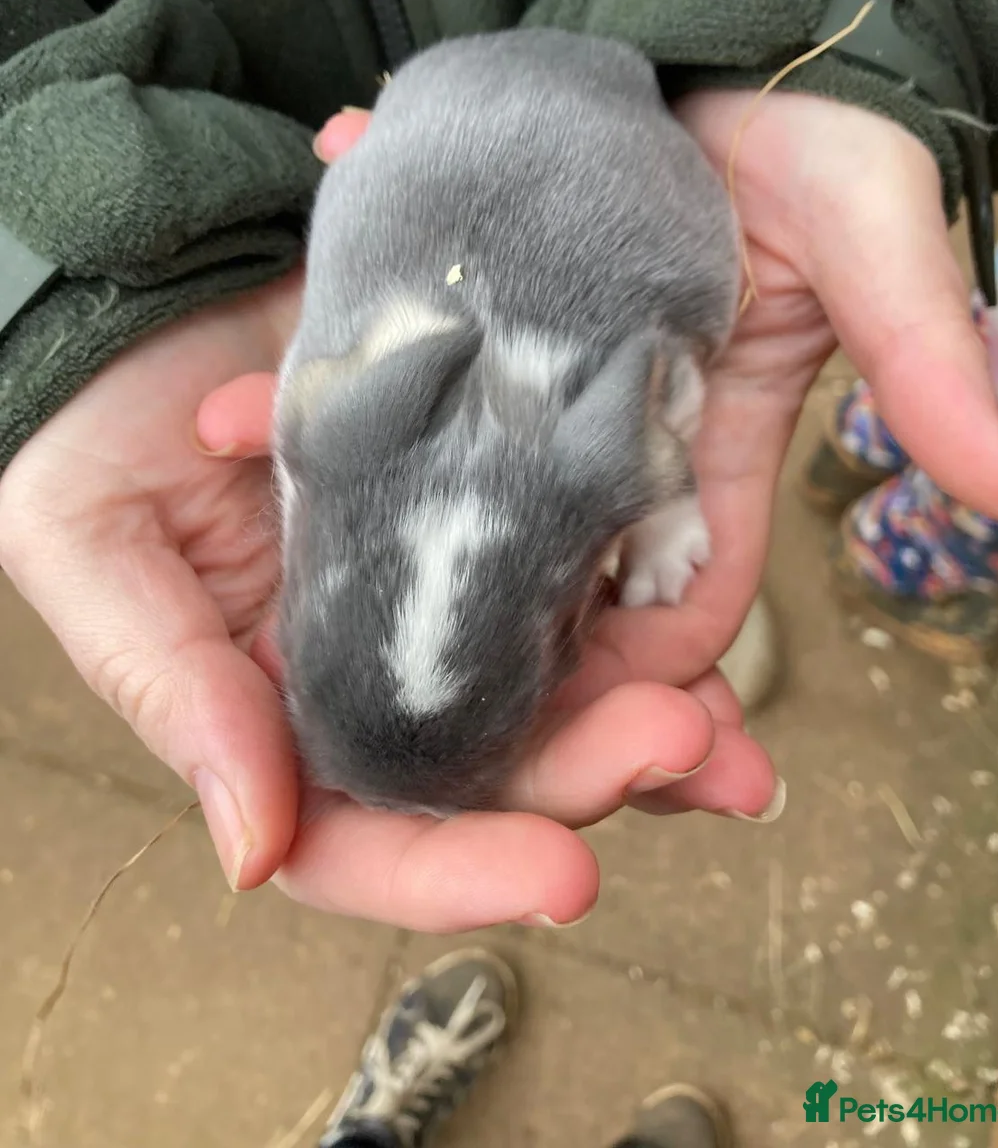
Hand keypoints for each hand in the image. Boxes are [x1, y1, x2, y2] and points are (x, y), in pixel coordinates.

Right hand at [0, 113, 775, 933]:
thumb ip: (172, 689)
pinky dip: (654, 590)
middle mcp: (381, 660)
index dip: (463, 870)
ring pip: (563, 680)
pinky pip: (590, 559)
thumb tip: (256, 852)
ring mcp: (448, 579)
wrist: (155, 283)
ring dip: (659, 713)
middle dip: (598, 775)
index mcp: (282, 706)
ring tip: (742, 740)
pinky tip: (711, 600)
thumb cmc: (94, 424)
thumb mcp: (94, 548)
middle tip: (691, 752)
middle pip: (500, 765)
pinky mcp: (504, 493)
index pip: (372, 830)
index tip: (565, 876)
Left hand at [305, 93, 997, 677]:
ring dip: (356, 510)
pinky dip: (324, 398)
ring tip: (259, 502)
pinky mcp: (467, 326)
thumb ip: (926, 363)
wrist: (734, 34)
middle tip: (367, 671)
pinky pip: (387, 389)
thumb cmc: (817, 136)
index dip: (630, 694)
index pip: (671, 614)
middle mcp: (605, 443)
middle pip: (537, 586)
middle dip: (466, 639)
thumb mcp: (870, 240)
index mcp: (702, 456)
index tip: (562, 738)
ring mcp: (529, 390)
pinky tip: (240, 407)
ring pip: (438, 495)